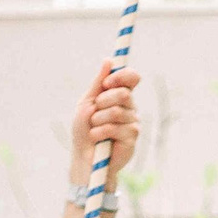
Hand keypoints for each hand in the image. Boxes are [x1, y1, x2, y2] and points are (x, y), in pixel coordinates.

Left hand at [67, 59, 142, 185]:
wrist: (84, 156)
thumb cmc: (84, 129)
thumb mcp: (87, 103)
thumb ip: (98, 84)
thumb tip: (109, 60)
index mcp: (120, 96)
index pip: (132, 78)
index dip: (121, 76)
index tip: (106, 82)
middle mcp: (130, 108)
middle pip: (124, 93)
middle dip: (103, 101)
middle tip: (94, 111)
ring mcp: (133, 123)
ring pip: (117, 111)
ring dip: (98, 119)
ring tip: (94, 128)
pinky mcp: (132, 138)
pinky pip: (115, 127)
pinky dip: (100, 131)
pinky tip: (97, 138)